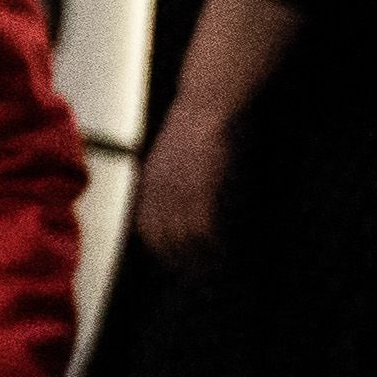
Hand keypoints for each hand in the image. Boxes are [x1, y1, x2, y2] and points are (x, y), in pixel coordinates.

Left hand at [129, 100, 229, 263]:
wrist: (209, 100)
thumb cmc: (197, 126)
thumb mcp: (172, 157)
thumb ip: (171, 186)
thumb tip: (182, 213)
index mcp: (150, 183)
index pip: (149, 230)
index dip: (164, 251)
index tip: (178, 266)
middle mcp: (159, 189)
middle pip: (166, 239)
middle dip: (185, 262)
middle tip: (204, 276)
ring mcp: (180, 187)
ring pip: (186, 237)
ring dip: (203, 257)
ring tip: (219, 269)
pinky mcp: (202, 183)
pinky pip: (206, 223)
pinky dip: (216, 241)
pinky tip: (228, 249)